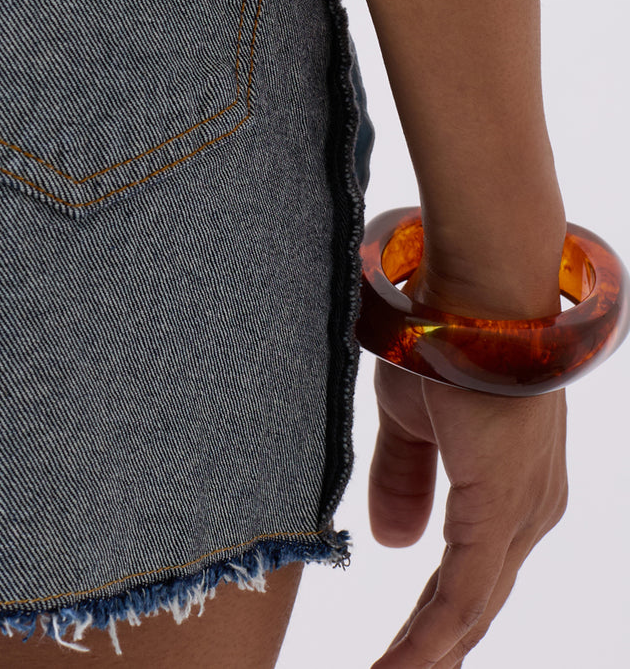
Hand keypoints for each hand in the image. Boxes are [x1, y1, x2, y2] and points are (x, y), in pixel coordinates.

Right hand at [367, 342, 567, 667]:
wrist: (472, 293)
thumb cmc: (442, 337)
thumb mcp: (407, 417)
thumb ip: (402, 480)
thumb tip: (395, 545)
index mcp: (509, 491)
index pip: (469, 577)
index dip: (431, 624)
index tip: (396, 659)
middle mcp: (529, 514)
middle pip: (476, 603)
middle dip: (433, 649)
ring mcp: (522, 515)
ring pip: (472, 607)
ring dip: (428, 652)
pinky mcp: (502, 511)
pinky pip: (465, 592)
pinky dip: (432, 636)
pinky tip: (403, 667)